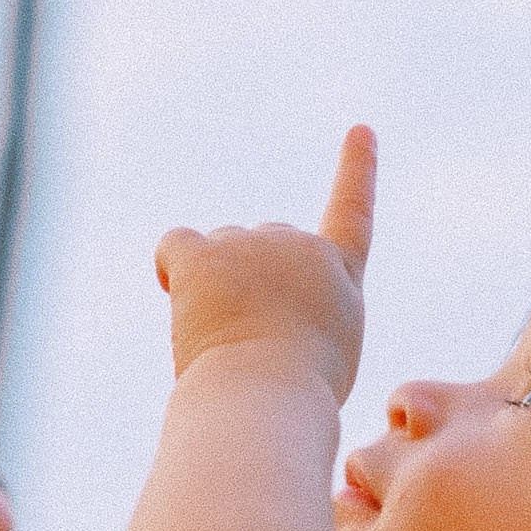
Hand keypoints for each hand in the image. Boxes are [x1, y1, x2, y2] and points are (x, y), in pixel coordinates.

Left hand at [155, 126, 376, 403]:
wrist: (269, 398)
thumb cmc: (298, 401)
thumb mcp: (323, 362)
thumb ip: (303, 323)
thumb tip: (255, 324)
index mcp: (340, 275)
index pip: (352, 212)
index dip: (357, 170)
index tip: (360, 130)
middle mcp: (300, 246)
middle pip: (265, 247)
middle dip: (253, 285)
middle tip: (256, 344)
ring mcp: (251, 244)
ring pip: (219, 254)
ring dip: (214, 292)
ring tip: (226, 344)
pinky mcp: (204, 254)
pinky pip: (176, 244)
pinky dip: (170, 269)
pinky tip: (174, 294)